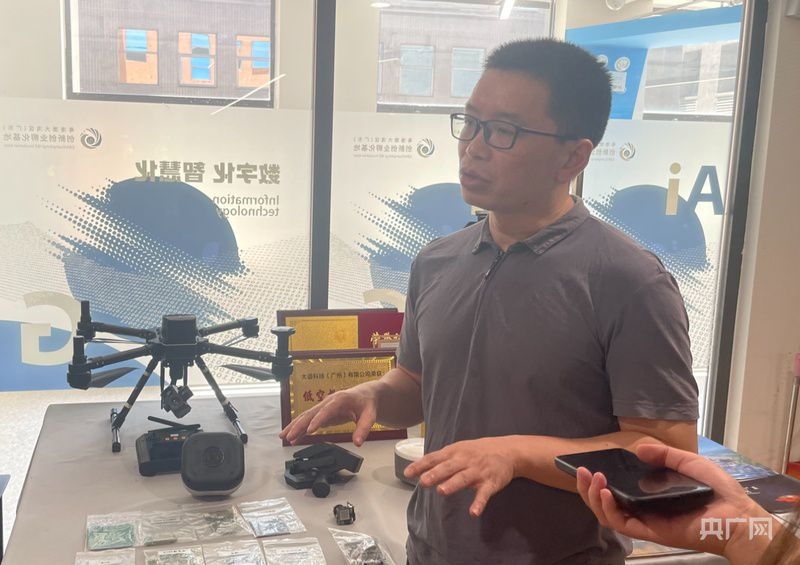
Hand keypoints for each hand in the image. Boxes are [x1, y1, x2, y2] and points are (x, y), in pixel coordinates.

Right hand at [279, 383, 377, 445]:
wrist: (366, 394)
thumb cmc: (367, 402)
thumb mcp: (370, 415)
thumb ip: (363, 428)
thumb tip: (358, 442)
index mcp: (340, 400)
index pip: (326, 411)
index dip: (317, 420)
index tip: (309, 430)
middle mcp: (328, 402)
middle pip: (311, 413)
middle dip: (299, 425)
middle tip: (289, 436)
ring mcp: (324, 406)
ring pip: (306, 416)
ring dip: (294, 426)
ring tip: (283, 437)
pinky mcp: (322, 413)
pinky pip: (308, 420)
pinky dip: (299, 428)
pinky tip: (292, 437)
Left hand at [403, 437, 515, 517]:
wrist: (508, 451)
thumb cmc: (478, 451)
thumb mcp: (459, 450)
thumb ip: (441, 461)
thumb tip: (421, 470)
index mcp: (455, 452)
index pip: (435, 458)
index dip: (421, 465)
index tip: (408, 473)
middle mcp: (465, 460)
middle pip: (448, 467)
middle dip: (435, 474)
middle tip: (423, 482)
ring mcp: (478, 471)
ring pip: (464, 478)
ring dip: (453, 484)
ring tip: (441, 491)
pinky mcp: (491, 482)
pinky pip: (484, 494)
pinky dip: (479, 503)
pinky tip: (473, 512)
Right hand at [576, 444, 773, 560]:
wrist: (737, 515)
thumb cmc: (717, 490)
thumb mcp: (689, 462)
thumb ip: (664, 455)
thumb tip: (638, 449)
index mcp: (650, 493)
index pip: (617, 487)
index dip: (599, 477)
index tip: (588, 463)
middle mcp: (643, 507)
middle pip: (605, 501)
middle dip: (587, 486)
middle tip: (580, 469)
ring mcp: (644, 519)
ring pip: (607, 513)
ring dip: (592, 496)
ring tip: (591, 478)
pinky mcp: (649, 530)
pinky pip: (621, 522)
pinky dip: (608, 508)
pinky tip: (605, 491)